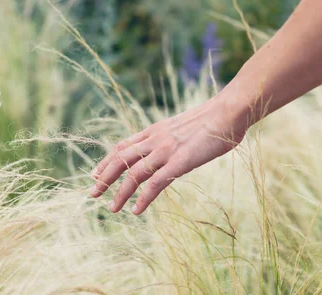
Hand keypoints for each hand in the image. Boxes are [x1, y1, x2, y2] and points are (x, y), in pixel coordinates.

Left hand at [89, 95, 246, 214]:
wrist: (228, 111)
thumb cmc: (215, 118)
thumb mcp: (186, 126)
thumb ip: (174, 137)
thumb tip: (175, 147)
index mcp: (156, 129)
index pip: (123, 146)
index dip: (107, 160)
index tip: (95, 173)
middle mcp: (156, 139)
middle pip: (121, 159)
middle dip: (104, 176)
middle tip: (93, 192)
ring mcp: (167, 150)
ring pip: (134, 173)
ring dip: (120, 192)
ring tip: (112, 209)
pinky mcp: (180, 162)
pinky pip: (156, 183)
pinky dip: (144, 198)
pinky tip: (136, 210)